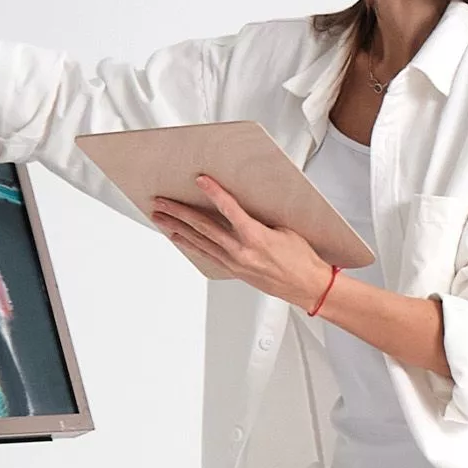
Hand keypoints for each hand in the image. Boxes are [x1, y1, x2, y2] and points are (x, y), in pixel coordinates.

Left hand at [151, 173, 335, 311]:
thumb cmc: (302, 260)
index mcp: (256, 238)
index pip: (229, 209)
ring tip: (160, 217)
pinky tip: (179, 238)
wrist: (308, 286)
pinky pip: (206, 254)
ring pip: (199, 241)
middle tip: (162, 202)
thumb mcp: (285, 231)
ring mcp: (234, 263)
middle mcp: (241, 252)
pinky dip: (190, 244)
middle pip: (203, 227)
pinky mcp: (234, 270)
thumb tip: (242, 207)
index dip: (213, 193)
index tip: (200, 181)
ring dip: (177, 227)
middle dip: (179, 212)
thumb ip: (260, 219)